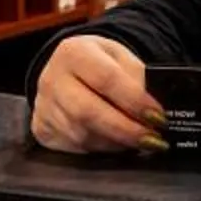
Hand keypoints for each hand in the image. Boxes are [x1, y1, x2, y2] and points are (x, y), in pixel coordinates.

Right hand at [30, 35, 165, 154]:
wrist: (67, 70)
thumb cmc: (99, 63)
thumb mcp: (121, 58)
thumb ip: (137, 78)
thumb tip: (152, 111)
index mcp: (73, 52)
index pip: (106, 79)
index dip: (135, 101)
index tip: (158, 117)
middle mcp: (51, 79)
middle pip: (87, 112)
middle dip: (125, 130)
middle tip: (153, 140)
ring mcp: (43, 106)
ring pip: (82, 134)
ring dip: (115, 142)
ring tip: (137, 141)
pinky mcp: (41, 129)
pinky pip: (74, 147)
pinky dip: (100, 148)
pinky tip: (115, 142)